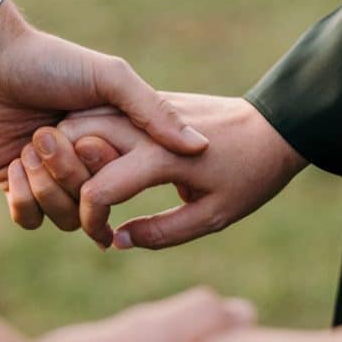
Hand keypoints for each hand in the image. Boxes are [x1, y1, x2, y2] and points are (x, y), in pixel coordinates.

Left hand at [0, 0, 208, 199]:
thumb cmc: (51, 62)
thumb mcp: (111, 79)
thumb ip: (153, 112)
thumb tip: (199, 147)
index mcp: (108, 143)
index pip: (125, 187)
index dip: (110, 178)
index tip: (91, 147)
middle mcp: (82, 164)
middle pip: (92, 208)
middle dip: (68, 177)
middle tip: (44, 133)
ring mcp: (48, 177)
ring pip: (60, 217)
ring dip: (44, 187)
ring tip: (26, 147)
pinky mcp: (14, 183)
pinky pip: (27, 218)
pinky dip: (22, 197)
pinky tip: (14, 163)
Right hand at [8, 93, 305, 247]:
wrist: (276, 125)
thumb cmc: (250, 176)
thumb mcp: (213, 217)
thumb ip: (163, 233)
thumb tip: (119, 241)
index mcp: (162, 158)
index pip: (99, 189)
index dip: (90, 218)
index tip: (103, 237)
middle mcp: (145, 127)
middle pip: (74, 141)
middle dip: (64, 176)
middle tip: (79, 204)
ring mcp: (143, 107)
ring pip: (80, 120)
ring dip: (68, 150)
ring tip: (82, 184)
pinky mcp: (147, 100)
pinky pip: (100, 111)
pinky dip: (83, 135)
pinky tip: (93, 161)